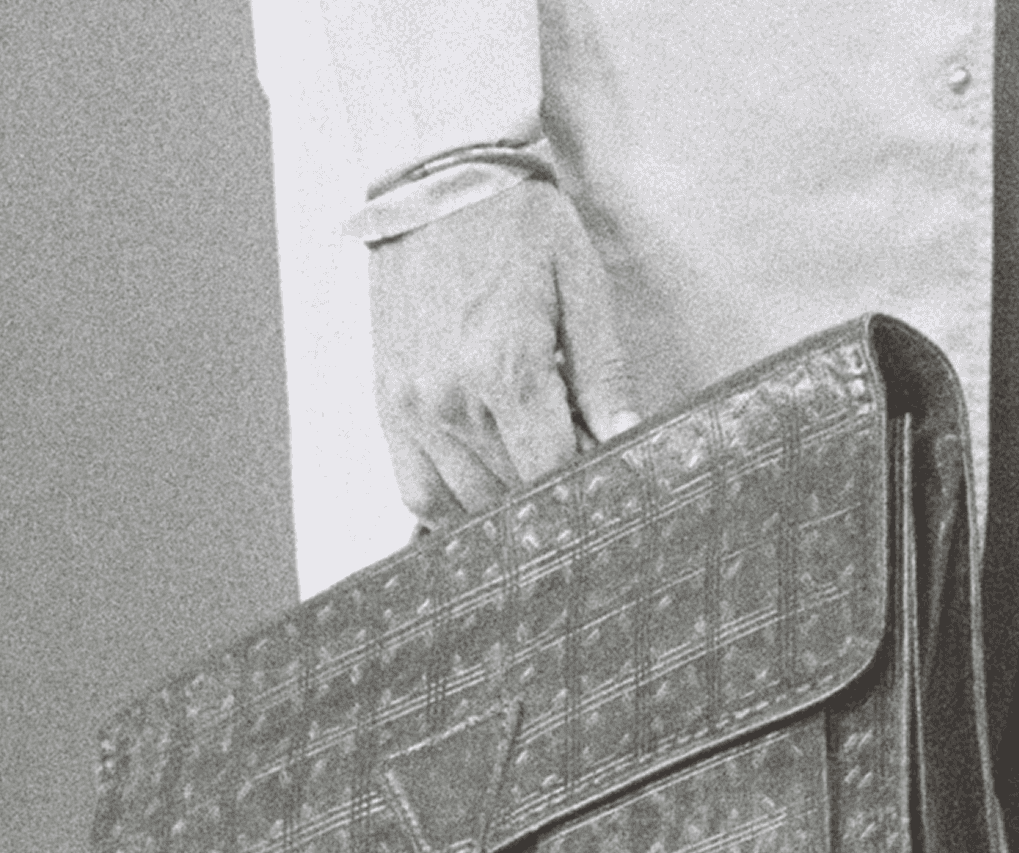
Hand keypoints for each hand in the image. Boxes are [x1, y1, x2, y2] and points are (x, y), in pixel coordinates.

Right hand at [365, 179, 640, 530]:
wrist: (437, 180)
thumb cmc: (516, 225)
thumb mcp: (581, 286)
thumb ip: (605, 375)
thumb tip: (630, 441)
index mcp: (506, 370)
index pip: (555, 473)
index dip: (587, 483)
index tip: (604, 471)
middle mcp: (452, 399)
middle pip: (515, 493)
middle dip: (552, 488)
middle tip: (575, 457)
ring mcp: (413, 407)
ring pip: (468, 503)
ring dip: (508, 500)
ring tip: (532, 462)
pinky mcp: (388, 403)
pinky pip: (417, 490)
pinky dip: (452, 506)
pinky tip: (484, 486)